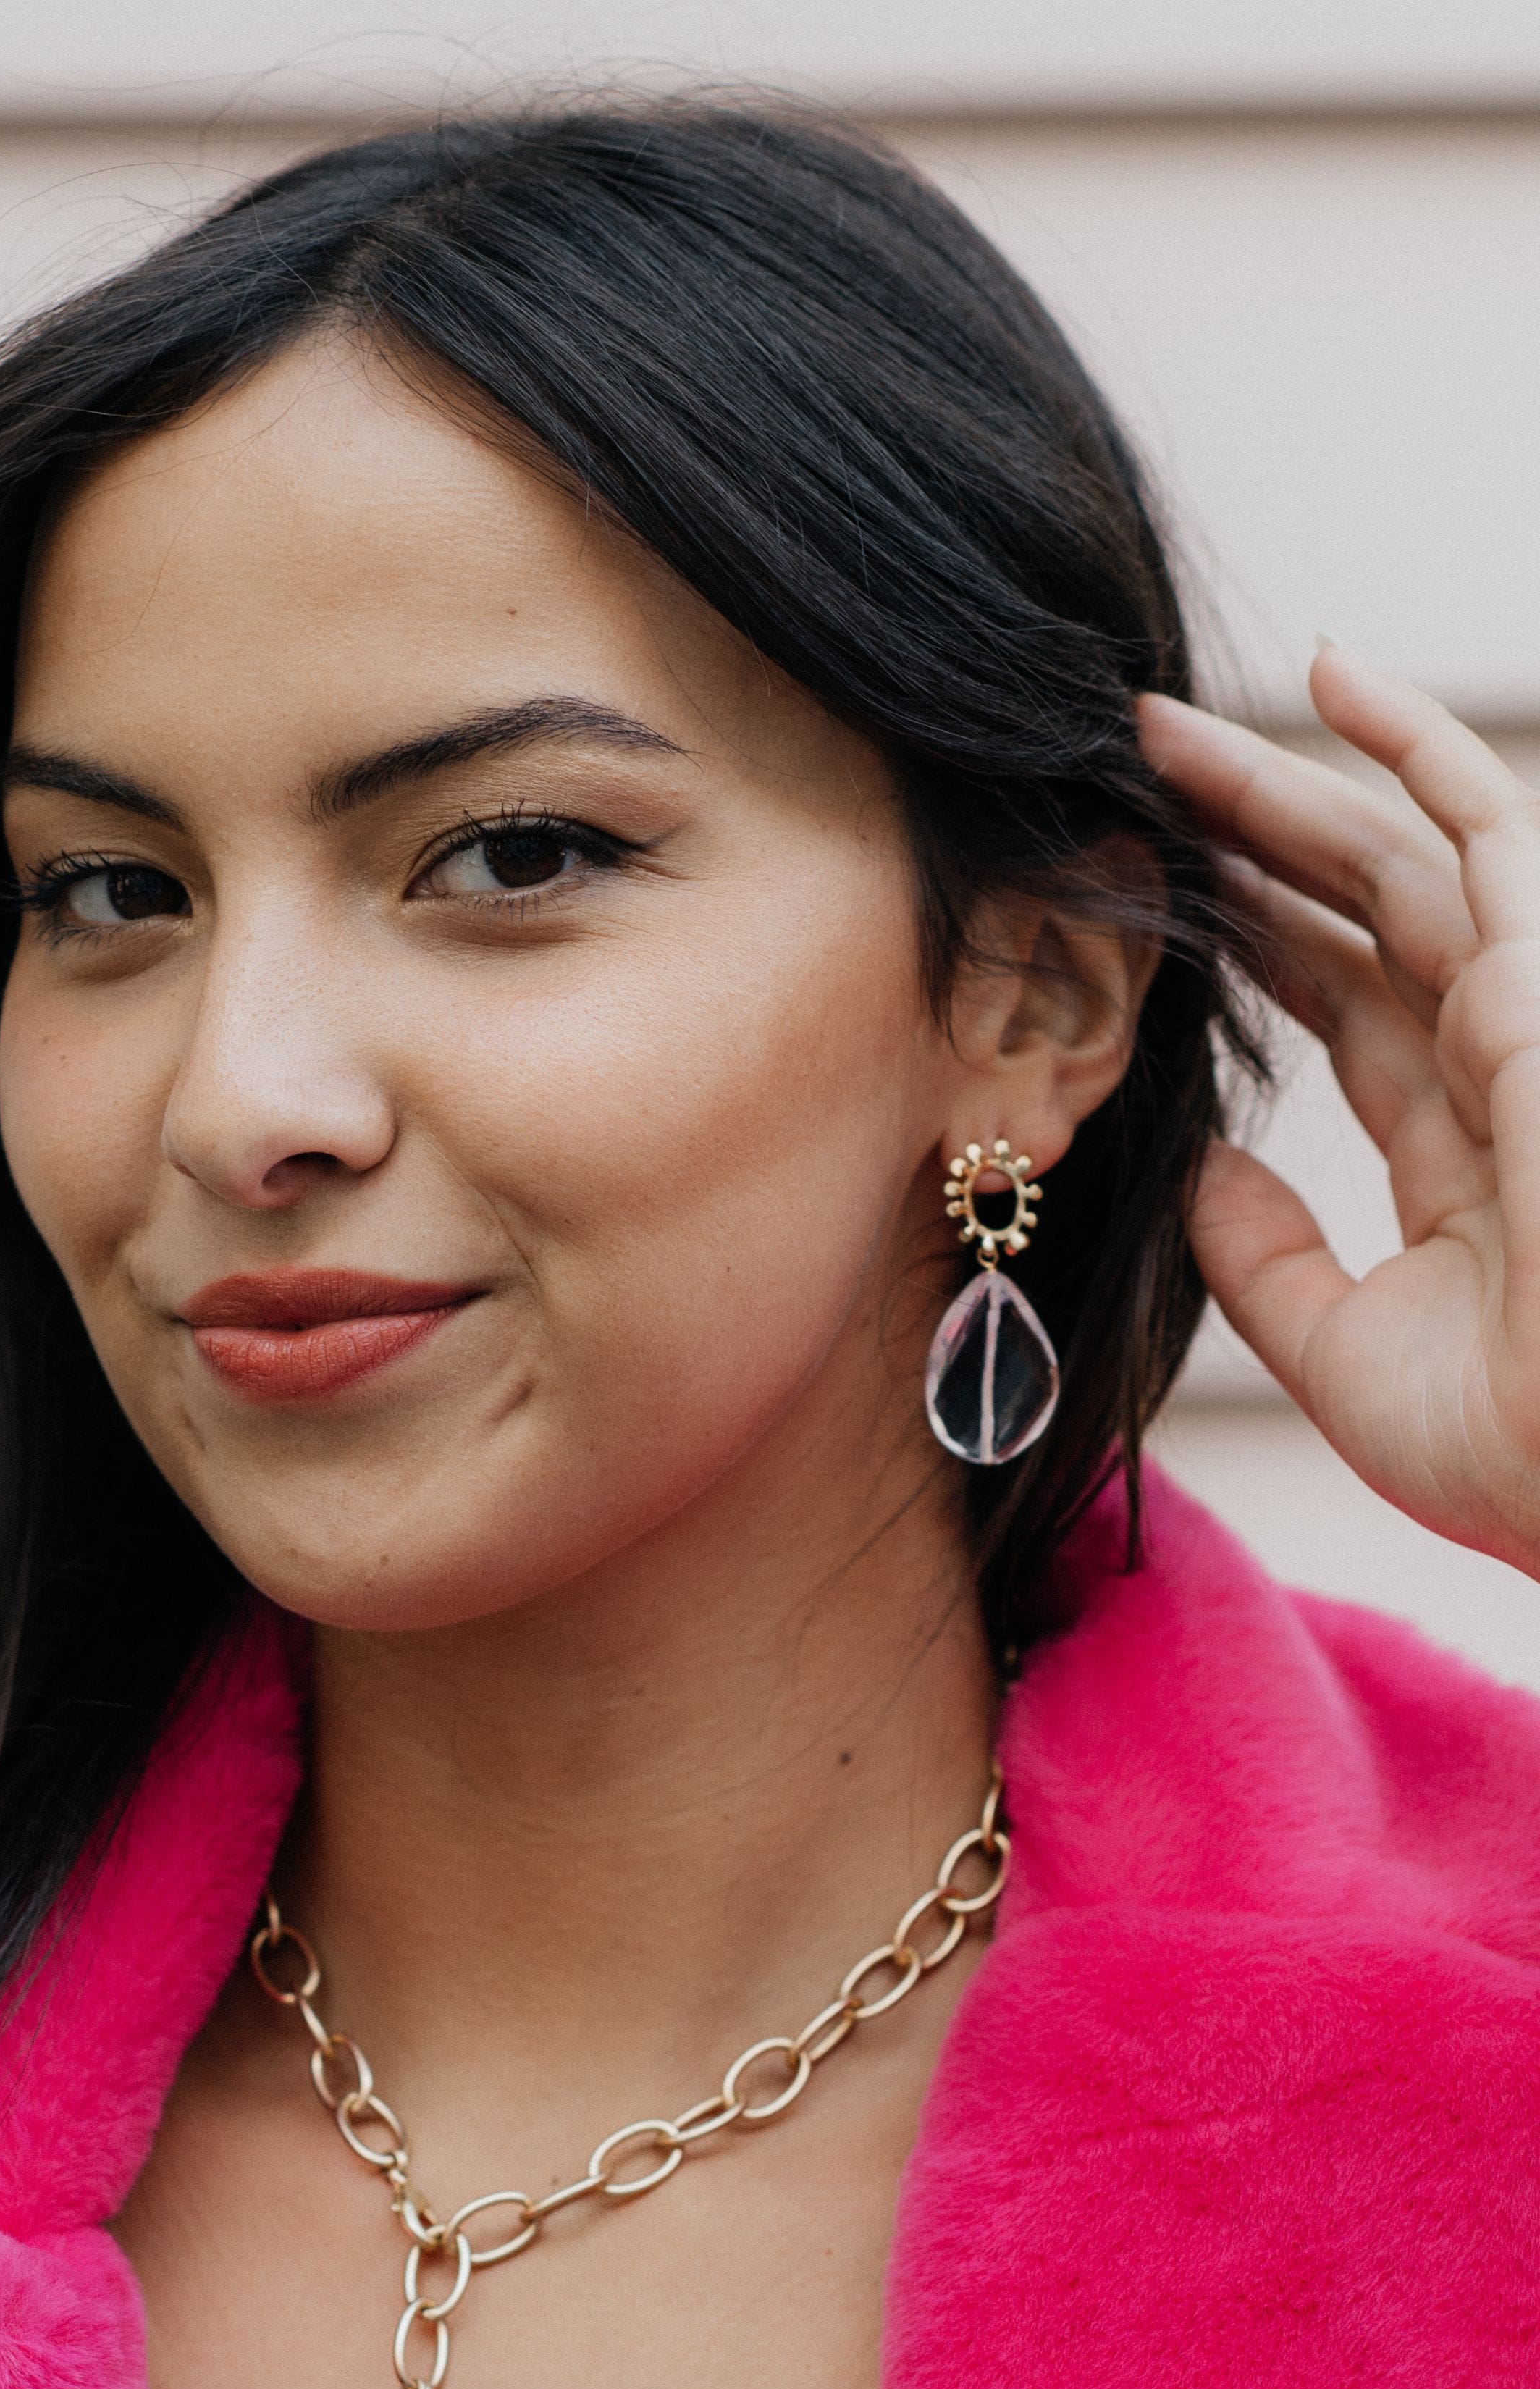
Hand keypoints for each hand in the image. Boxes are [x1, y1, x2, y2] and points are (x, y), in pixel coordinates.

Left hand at [1137, 647, 1539, 1577]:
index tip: (1169, 890)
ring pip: (1402, 860)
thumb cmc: (1523, 1462)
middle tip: (1136, 769)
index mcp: (1474, 1162)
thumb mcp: (1348, 1362)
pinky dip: (1414, 749)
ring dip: (1288, 784)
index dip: (1261, 943)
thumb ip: (1267, 1265)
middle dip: (1253, 841)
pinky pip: (1487, 833)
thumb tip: (1199, 1165)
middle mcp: (1513, 1074)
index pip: (1354, 1015)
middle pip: (1367, 920)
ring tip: (1164, 726)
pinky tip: (1332, 676)